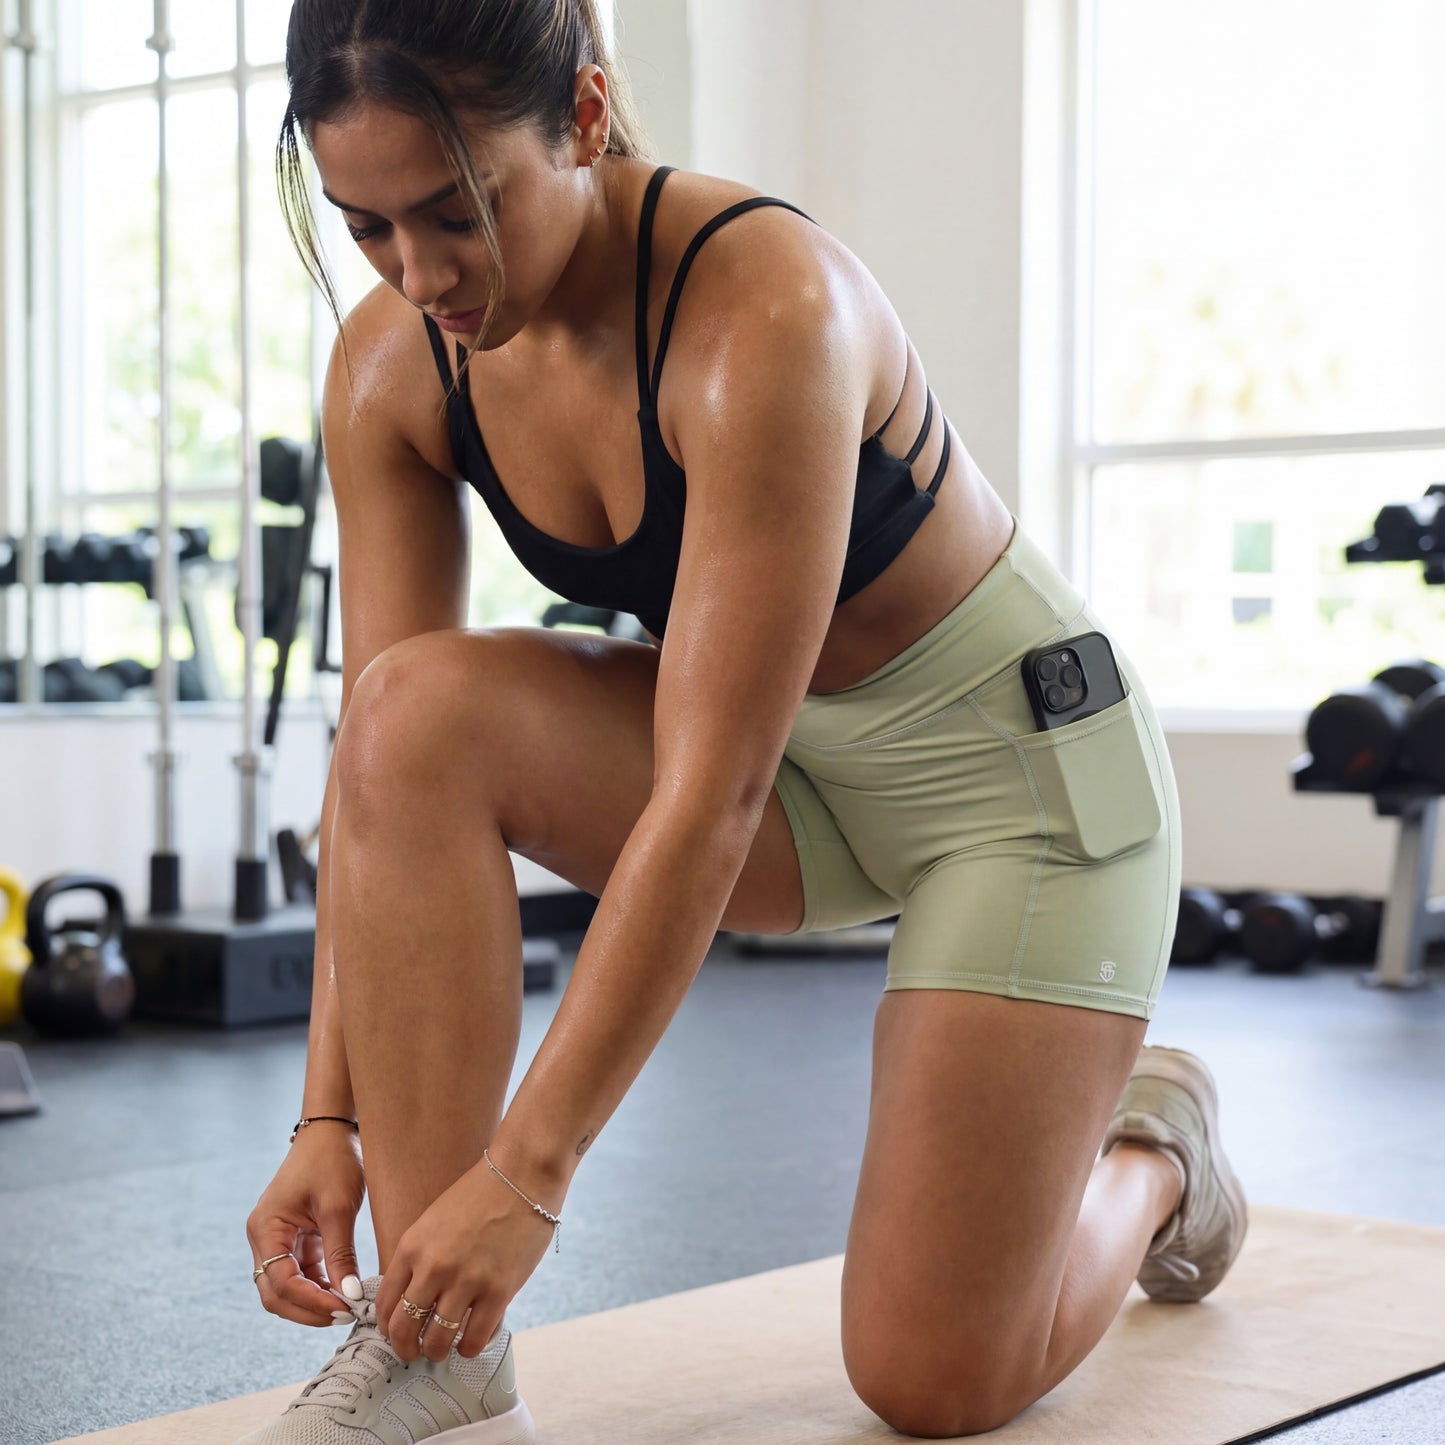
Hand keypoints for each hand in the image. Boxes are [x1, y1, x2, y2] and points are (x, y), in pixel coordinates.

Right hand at [246, 1125, 365, 1326]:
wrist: (332, 1130)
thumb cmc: (332, 1160)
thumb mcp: (338, 1207)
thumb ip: (341, 1254)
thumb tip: (350, 1296)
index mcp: (265, 1228)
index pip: (281, 1281)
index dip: (310, 1302)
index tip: (343, 1309)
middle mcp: (263, 1238)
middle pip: (275, 1293)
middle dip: (307, 1309)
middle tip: (345, 1315)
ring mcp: (276, 1240)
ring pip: (287, 1288)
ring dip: (314, 1301)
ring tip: (349, 1307)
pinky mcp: (293, 1239)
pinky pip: (300, 1273)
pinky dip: (319, 1286)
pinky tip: (344, 1292)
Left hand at [375, 1152, 558, 1361]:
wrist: (522, 1174)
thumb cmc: (481, 1193)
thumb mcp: (434, 1220)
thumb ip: (420, 1255)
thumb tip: (412, 1295)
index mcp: (412, 1246)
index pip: (384, 1303)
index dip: (387, 1326)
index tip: (396, 1332)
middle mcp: (433, 1267)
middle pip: (404, 1328)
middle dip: (405, 1348)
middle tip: (414, 1351)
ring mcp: (466, 1281)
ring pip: (437, 1341)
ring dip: (436, 1351)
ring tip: (443, 1348)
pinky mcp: (498, 1290)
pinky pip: (474, 1338)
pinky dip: (468, 1348)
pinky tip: (469, 1343)